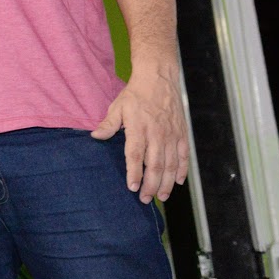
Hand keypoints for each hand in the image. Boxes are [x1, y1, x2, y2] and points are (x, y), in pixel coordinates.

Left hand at [93, 68, 187, 202]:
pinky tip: (178, 181)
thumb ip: (108, 124)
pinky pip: (183, 155)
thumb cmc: (135, 94)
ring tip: (162, 197)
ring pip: (170, 164)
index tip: (132, 187)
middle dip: (150, 185)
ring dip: (167, 183)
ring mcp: (172, 135)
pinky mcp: (182, 133)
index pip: (135, 156)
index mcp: (139, 128)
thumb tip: (95, 136)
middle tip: (145, 199)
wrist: (159, 79)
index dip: (134, 173)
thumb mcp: (117, 107)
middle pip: (155, 165)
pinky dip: (182, 169)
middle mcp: (157, 134)